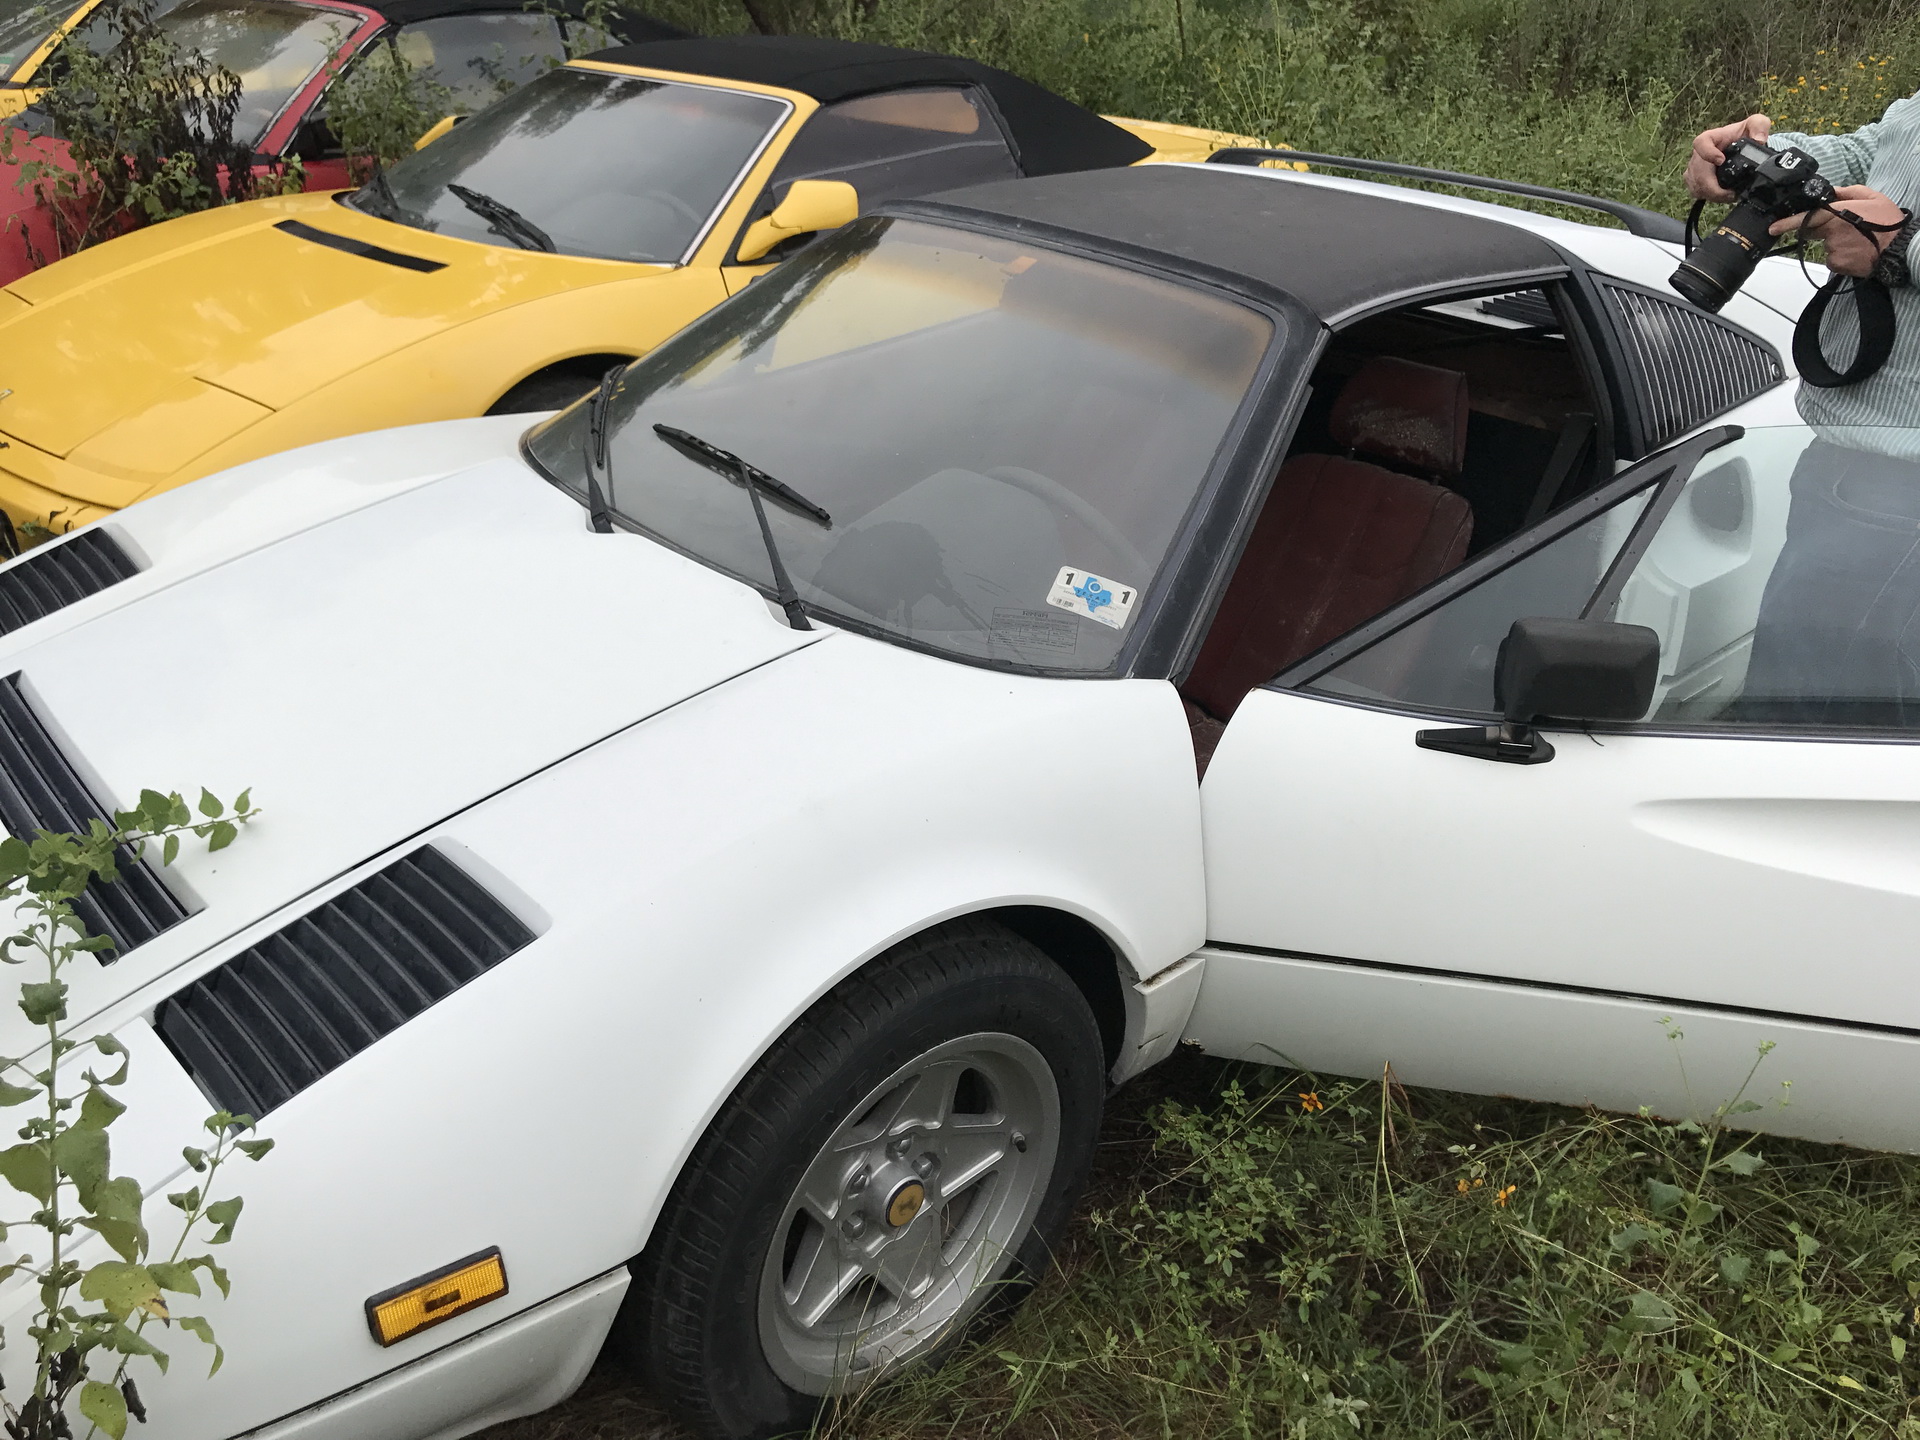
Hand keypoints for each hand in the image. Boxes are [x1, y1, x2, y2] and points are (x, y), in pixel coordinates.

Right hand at [1686, 115, 1771, 200]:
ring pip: (1696, 185)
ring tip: (1730, 196)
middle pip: (1698, 173)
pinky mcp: (1695, 180)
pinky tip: (1723, 197)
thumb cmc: (1745, 134)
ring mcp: (1695, 168)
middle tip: (1731, 194)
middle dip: (1714, 188)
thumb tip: (1759, 140)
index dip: (1708, 153)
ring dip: (1713, 195)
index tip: (1721, 161)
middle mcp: (1699, 154)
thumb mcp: (1757, 123)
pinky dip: (1710, 197)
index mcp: (1711, 138)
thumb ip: (1760, 126)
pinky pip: (1696, 192)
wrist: (1742, 146)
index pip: (1701, 143)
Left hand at [1771, 187, 1908, 275]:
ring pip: (1824, 245)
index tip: (1773, 228)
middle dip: (1819, 228)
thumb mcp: (1871, 197)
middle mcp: (1831, 232)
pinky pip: (1831, 258)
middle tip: (1842, 227)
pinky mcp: (1836, 264)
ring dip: (1834, 241)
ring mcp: (1832, 250)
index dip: (1786, 223)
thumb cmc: (1887, 221)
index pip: (1805, 218)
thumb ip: (1847, 192)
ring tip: (1856, 238)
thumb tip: (1831, 192)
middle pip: (1811, 231)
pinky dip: (1839, 255)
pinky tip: (1855, 250)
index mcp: (1837, 214)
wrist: (1898, 248)